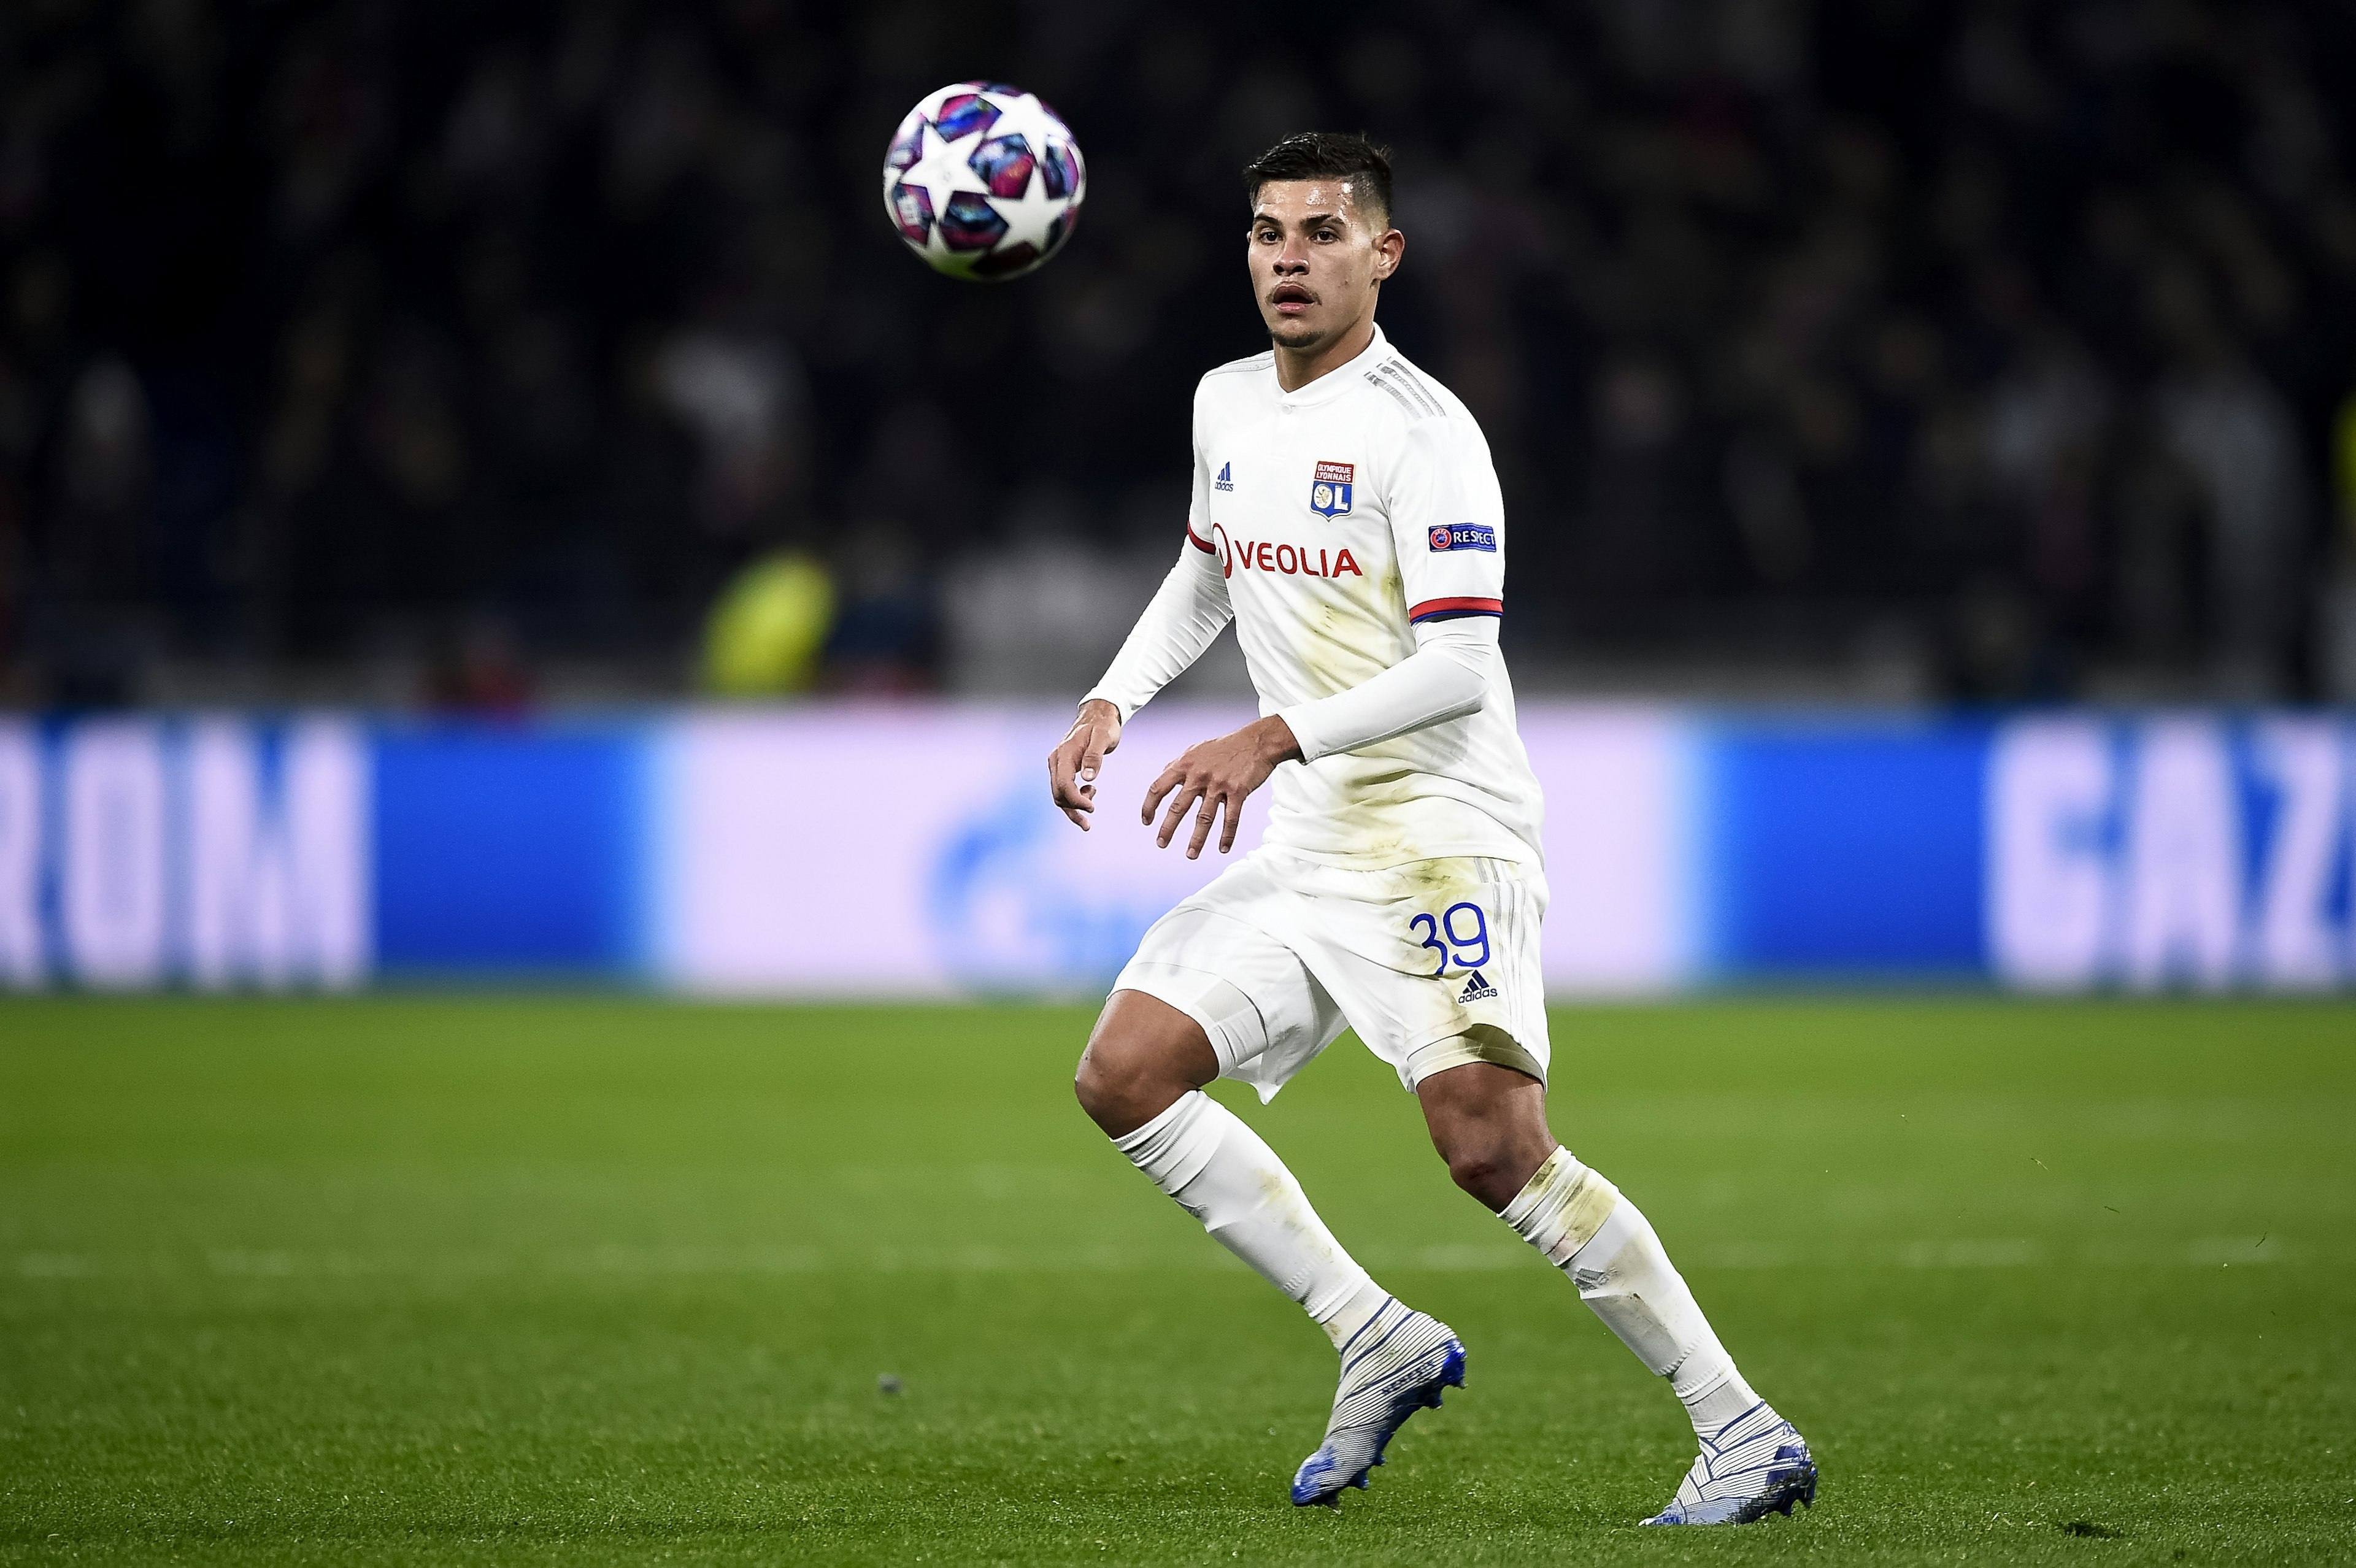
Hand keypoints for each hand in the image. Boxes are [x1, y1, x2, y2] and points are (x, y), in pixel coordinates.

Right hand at [1048, 699, 1123, 829]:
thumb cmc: (1103, 725)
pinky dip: (1074, 798)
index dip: (1076, 801)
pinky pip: (1063, 788)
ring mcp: (1057, 764)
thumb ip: (1095, 757)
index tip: (1092, 808)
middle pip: (1058, 794)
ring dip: (1073, 806)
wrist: (1098, 715)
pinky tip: (1090, 793)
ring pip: (1059, 794)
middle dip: (1073, 809)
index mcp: (1064, 754)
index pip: (1064, 785)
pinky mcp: (1062, 767)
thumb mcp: (1103, 738)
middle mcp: (1056, 761)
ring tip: (1092, 808)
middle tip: (1090, 818)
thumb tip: (1088, 777)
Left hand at [1141, 715, 1301, 858]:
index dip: (1149, 806)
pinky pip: (1231, 819)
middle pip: (1178, 807)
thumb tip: (1163, 774)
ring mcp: (1219, 784)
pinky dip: (1227, 836)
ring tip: (1190, 855)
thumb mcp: (1196, 750)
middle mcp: (1199, 775)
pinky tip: (1223, 848)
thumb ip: (1178, 763)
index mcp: (1185, 764)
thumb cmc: (1225, 747)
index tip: (1147, 822)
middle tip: (1161, 844)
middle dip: (1167, 828)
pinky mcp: (1238, 791)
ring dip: (1197, 839)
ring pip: (1204, 818)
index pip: (1158, 788)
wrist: (1256, 741)